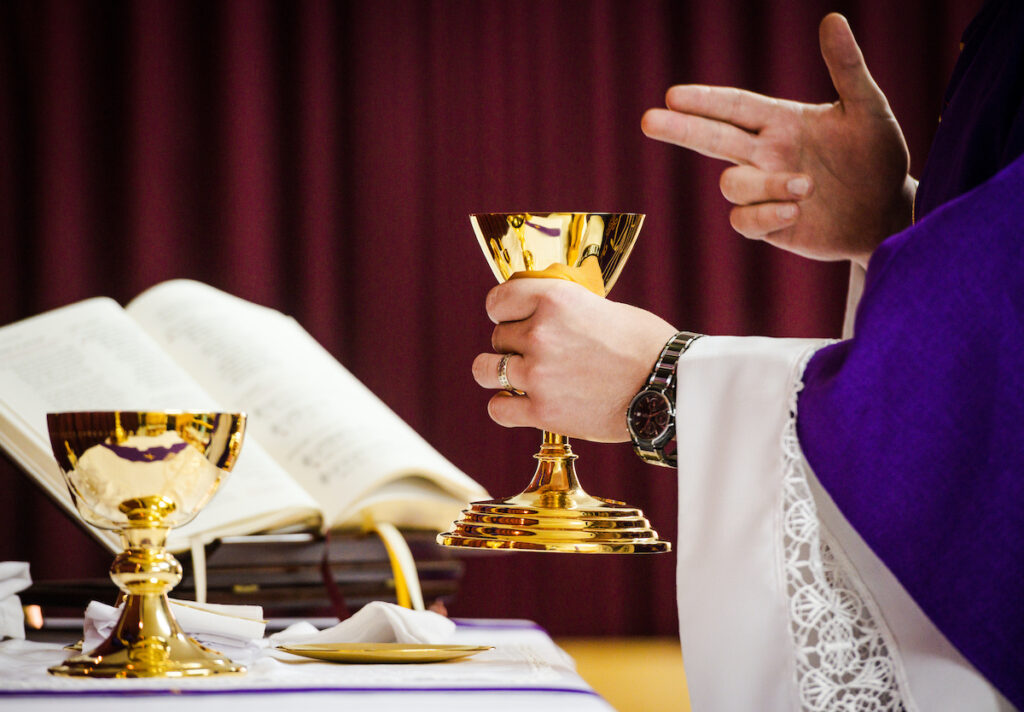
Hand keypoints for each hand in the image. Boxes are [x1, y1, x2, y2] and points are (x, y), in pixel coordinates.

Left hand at [471, 279, 677, 441]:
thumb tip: (536, 312)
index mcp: (554, 299)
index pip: (498, 300)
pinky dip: (505, 406)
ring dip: (499, 372)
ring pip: (486, 369)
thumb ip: (562, 309)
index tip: (510, 318)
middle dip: (513, 344)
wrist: (668, 386)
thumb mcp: (600, 306)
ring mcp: (538, 375)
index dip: (503, 310)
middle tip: (539, 353)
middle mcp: (540, 334)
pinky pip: (498, 408)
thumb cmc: (644, 344)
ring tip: (519, 377)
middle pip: (498, 336)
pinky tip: (520, 404)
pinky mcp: (543, 412)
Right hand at [641, 13, 914, 267]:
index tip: (674, 94)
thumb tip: (833, 19)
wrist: (888, 211)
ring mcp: (764, 190)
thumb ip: (847, 68)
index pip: (734, 107)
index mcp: (781, 122)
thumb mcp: (868, 108)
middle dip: (681, 129)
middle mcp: (765, 154)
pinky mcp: (770, 225)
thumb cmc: (878, 156)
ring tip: (807, 185)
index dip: (705, 100)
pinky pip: (744, 221)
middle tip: (649, 120)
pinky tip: (796, 210)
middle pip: (711, 139)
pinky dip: (764, 214)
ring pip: (732, 184)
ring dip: (764, 184)